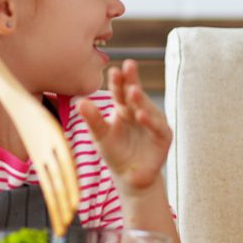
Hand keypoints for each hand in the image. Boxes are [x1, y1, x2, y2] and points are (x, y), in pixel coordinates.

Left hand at [77, 60, 170, 194]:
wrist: (130, 177)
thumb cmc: (115, 152)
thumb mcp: (101, 135)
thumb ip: (93, 119)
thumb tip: (80, 102)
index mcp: (123, 108)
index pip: (120, 91)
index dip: (118, 81)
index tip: (113, 70)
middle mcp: (140, 111)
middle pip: (135, 94)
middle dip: (132, 80)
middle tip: (129, 65)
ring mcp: (153, 123)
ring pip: (148, 108)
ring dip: (141, 100)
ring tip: (133, 91)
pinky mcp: (163, 137)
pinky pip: (157, 127)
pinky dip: (150, 121)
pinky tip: (141, 115)